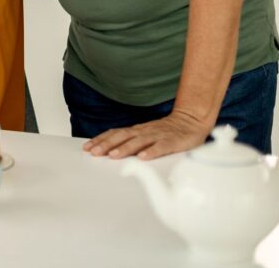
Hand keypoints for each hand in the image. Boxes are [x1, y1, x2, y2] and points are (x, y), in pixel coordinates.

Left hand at [82, 111, 210, 159]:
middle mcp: (144, 132)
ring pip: (138, 141)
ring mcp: (158, 136)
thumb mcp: (145, 135)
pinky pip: (161, 147)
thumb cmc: (166, 132)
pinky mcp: (172, 142)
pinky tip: (143, 158)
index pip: (115, 134)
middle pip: (122, 137)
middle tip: (93, 152)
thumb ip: (131, 142)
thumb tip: (110, 150)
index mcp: (137, 131)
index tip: (87, 147)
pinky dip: (152, 151)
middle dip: (106, 144)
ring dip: (125, 148)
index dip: (101, 140)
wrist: (191, 121)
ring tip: (113, 155)